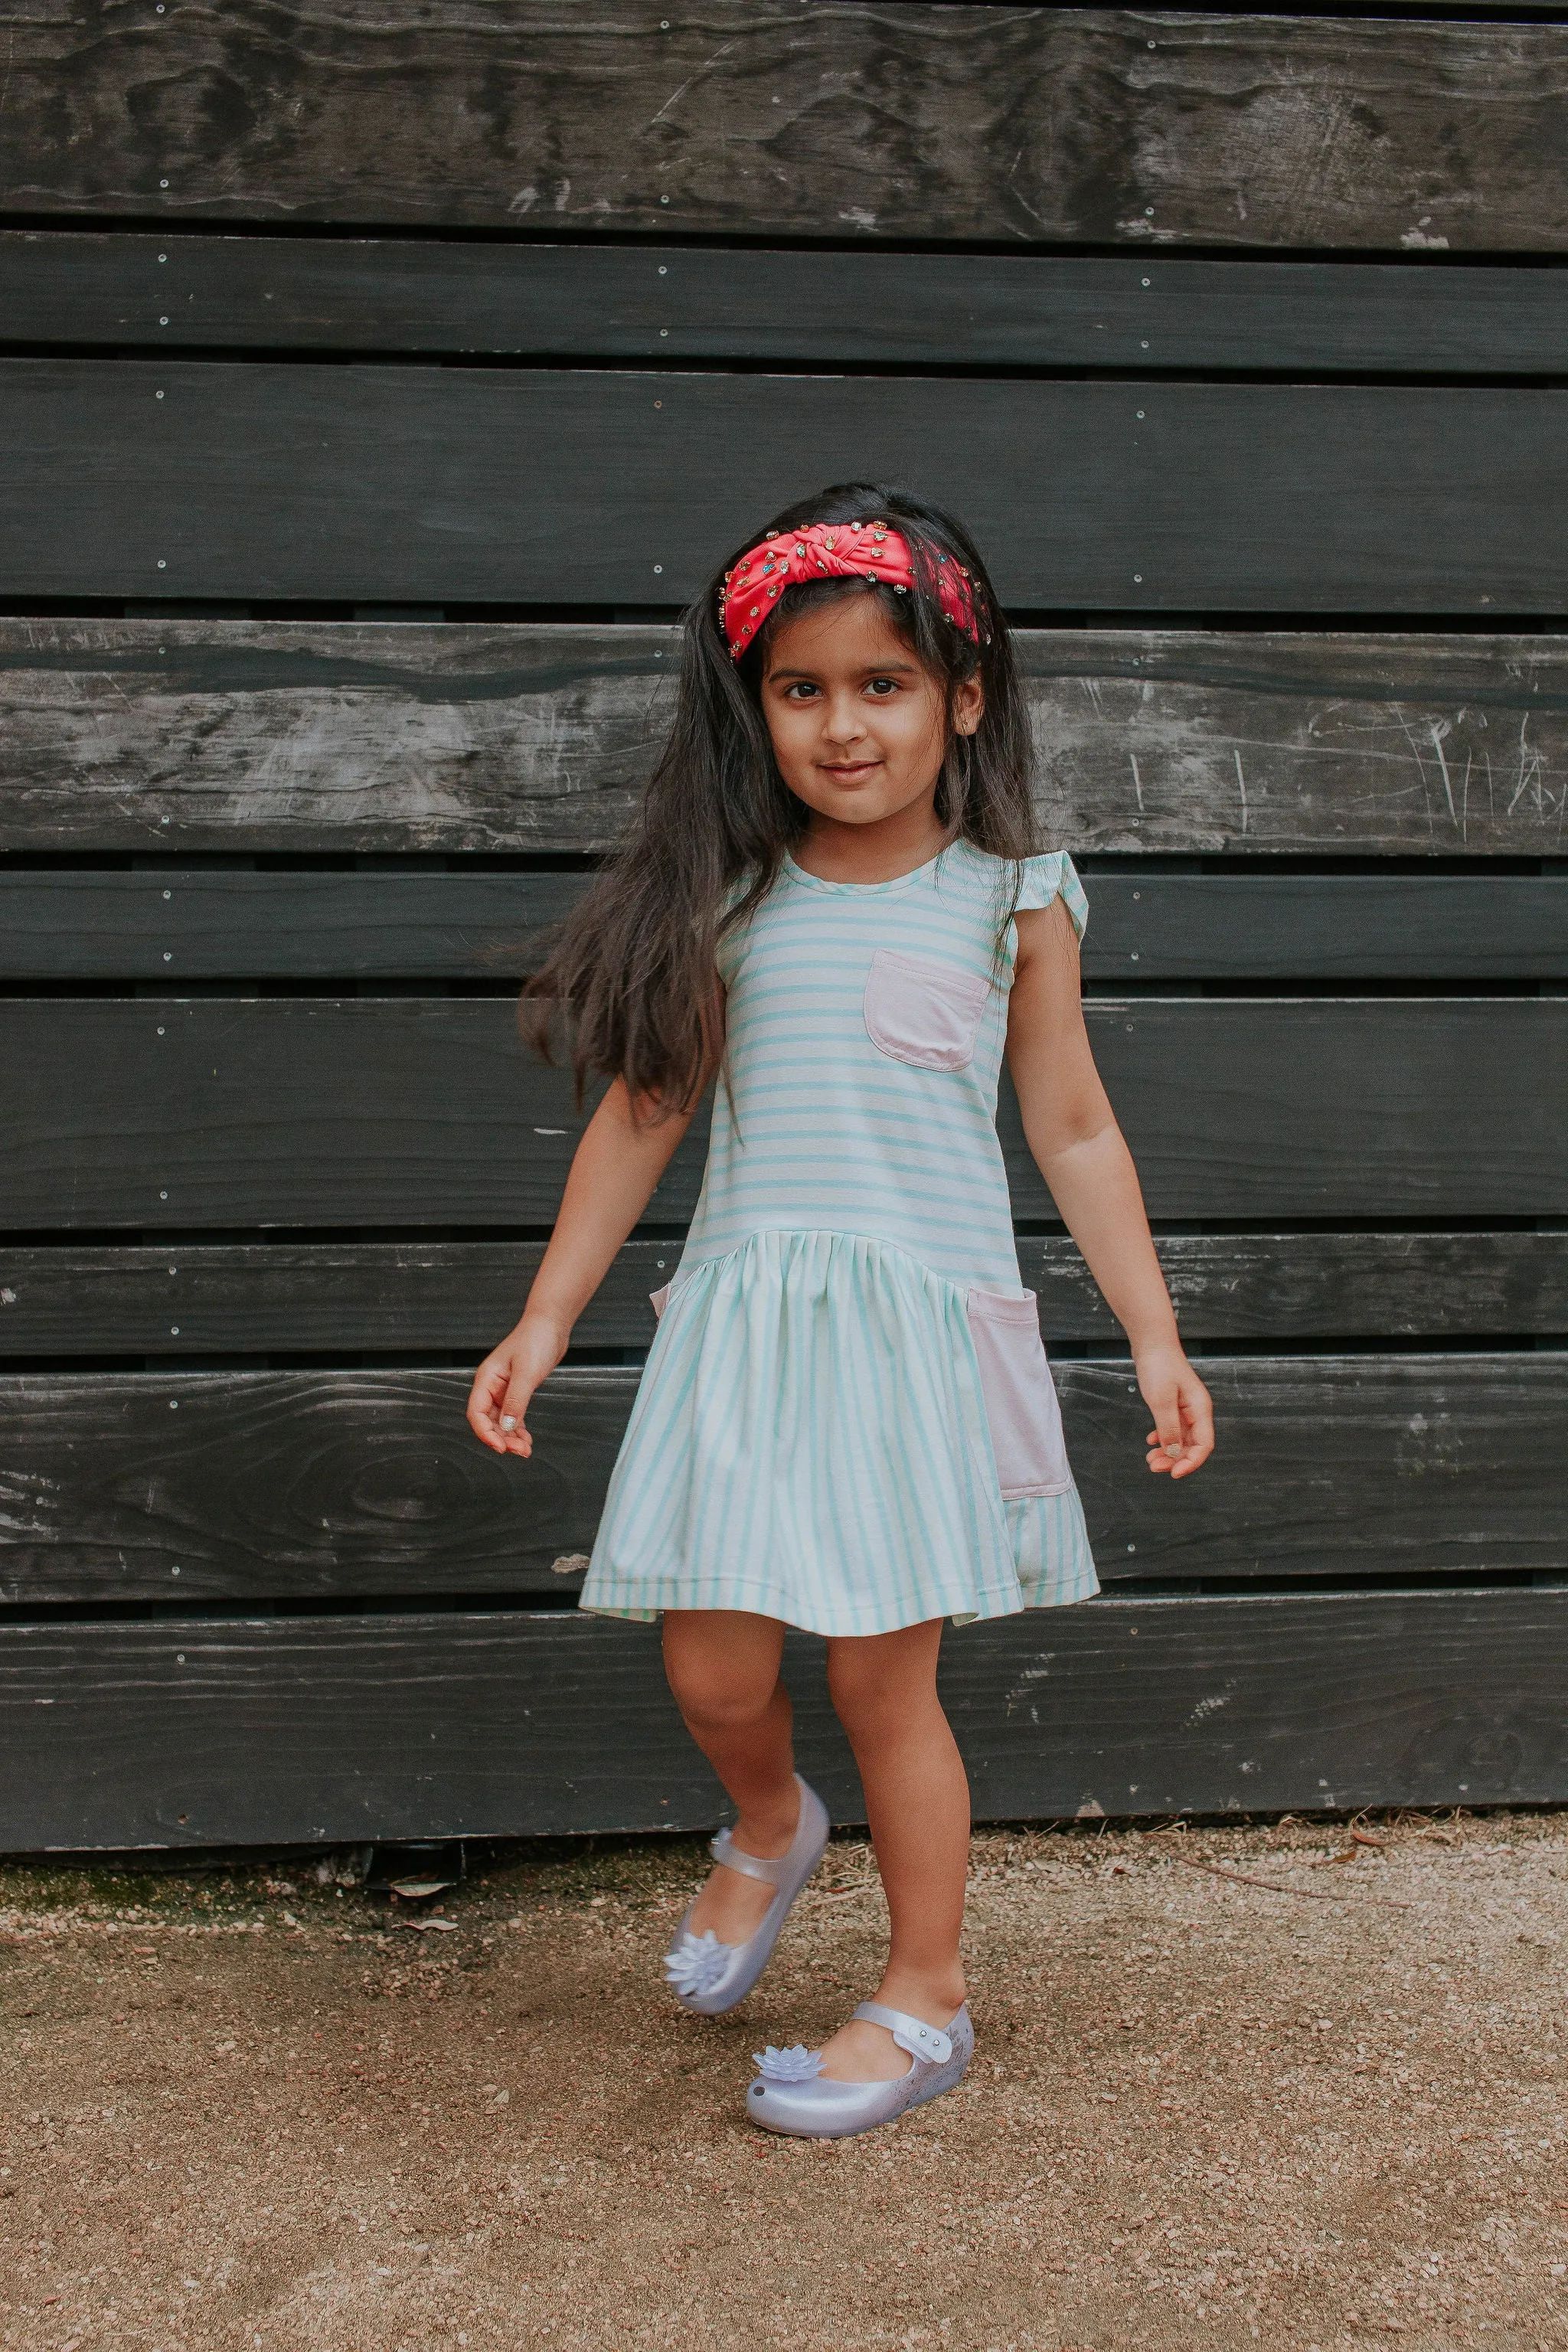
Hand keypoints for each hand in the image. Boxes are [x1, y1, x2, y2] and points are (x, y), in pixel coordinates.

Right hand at [466, 1311, 568, 1457]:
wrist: (551, 1325)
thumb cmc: (536, 1340)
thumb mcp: (526, 1373)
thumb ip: (516, 1401)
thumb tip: (506, 1427)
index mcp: (487, 1379)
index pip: (477, 1412)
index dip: (485, 1432)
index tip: (500, 1447)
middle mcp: (492, 1386)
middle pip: (488, 1420)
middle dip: (501, 1438)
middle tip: (519, 1451)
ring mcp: (504, 1389)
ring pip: (501, 1420)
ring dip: (511, 1436)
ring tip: (525, 1450)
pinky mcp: (517, 1391)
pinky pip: (513, 1415)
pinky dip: (518, 1428)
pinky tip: (527, 1439)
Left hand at [1135, 1343, 1213, 1479]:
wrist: (1151, 1344)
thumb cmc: (1159, 1366)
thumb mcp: (1161, 1401)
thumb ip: (1169, 1428)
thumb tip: (1174, 1452)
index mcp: (1200, 1410)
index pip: (1204, 1445)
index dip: (1191, 1462)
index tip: (1174, 1473)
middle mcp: (1196, 1412)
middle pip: (1192, 1445)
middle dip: (1175, 1459)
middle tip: (1154, 1467)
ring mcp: (1185, 1409)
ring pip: (1180, 1439)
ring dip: (1167, 1452)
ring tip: (1150, 1459)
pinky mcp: (1173, 1405)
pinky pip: (1172, 1429)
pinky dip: (1162, 1438)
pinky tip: (1151, 1441)